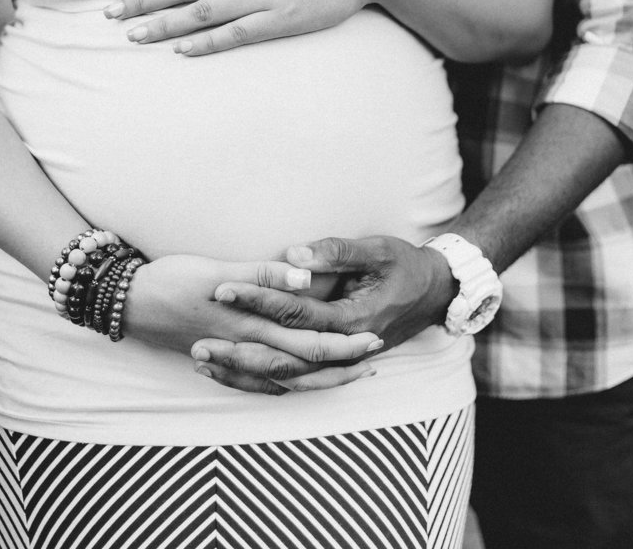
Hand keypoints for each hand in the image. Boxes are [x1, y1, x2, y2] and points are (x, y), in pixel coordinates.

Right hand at [123, 254, 381, 394]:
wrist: (125, 301)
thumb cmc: (172, 279)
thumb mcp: (218, 271)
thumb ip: (263, 275)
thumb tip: (304, 279)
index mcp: (251, 325)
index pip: (308, 342)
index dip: (342, 344)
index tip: (372, 339)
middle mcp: (245, 347)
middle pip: (302, 365)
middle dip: (340, 365)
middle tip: (372, 360)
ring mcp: (231, 356)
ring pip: (282, 377)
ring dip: (316, 377)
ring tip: (346, 374)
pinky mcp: (217, 357)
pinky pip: (253, 382)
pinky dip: (277, 385)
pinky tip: (291, 385)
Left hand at [190, 237, 455, 391]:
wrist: (435, 293)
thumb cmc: (405, 265)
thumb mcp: (377, 249)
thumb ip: (336, 253)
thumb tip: (294, 257)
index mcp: (353, 317)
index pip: (295, 312)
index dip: (257, 300)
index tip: (222, 288)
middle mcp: (344, 347)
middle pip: (283, 356)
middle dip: (238, 349)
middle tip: (197, 340)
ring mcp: (340, 361)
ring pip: (286, 378)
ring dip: (244, 372)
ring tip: (202, 362)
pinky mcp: (335, 365)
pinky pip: (294, 383)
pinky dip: (262, 382)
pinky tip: (229, 375)